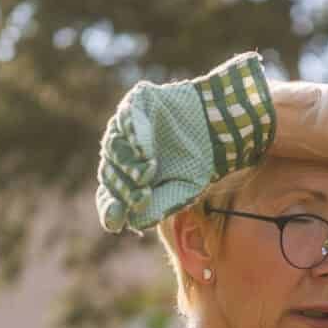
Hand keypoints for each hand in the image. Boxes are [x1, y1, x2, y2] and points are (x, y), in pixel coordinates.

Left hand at [94, 51, 278, 233]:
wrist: (218, 129)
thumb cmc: (197, 164)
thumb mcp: (181, 192)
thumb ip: (158, 207)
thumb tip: (133, 224)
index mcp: (127, 177)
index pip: (109, 196)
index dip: (109, 209)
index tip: (115, 221)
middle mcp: (121, 152)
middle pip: (110, 174)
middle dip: (125, 189)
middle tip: (142, 197)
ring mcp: (125, 127)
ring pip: (113, 148)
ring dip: (128, 164)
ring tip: (147, 175)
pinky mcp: (135, 103)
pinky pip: (127, 120)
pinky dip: (135, 138)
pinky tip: (146, 154)